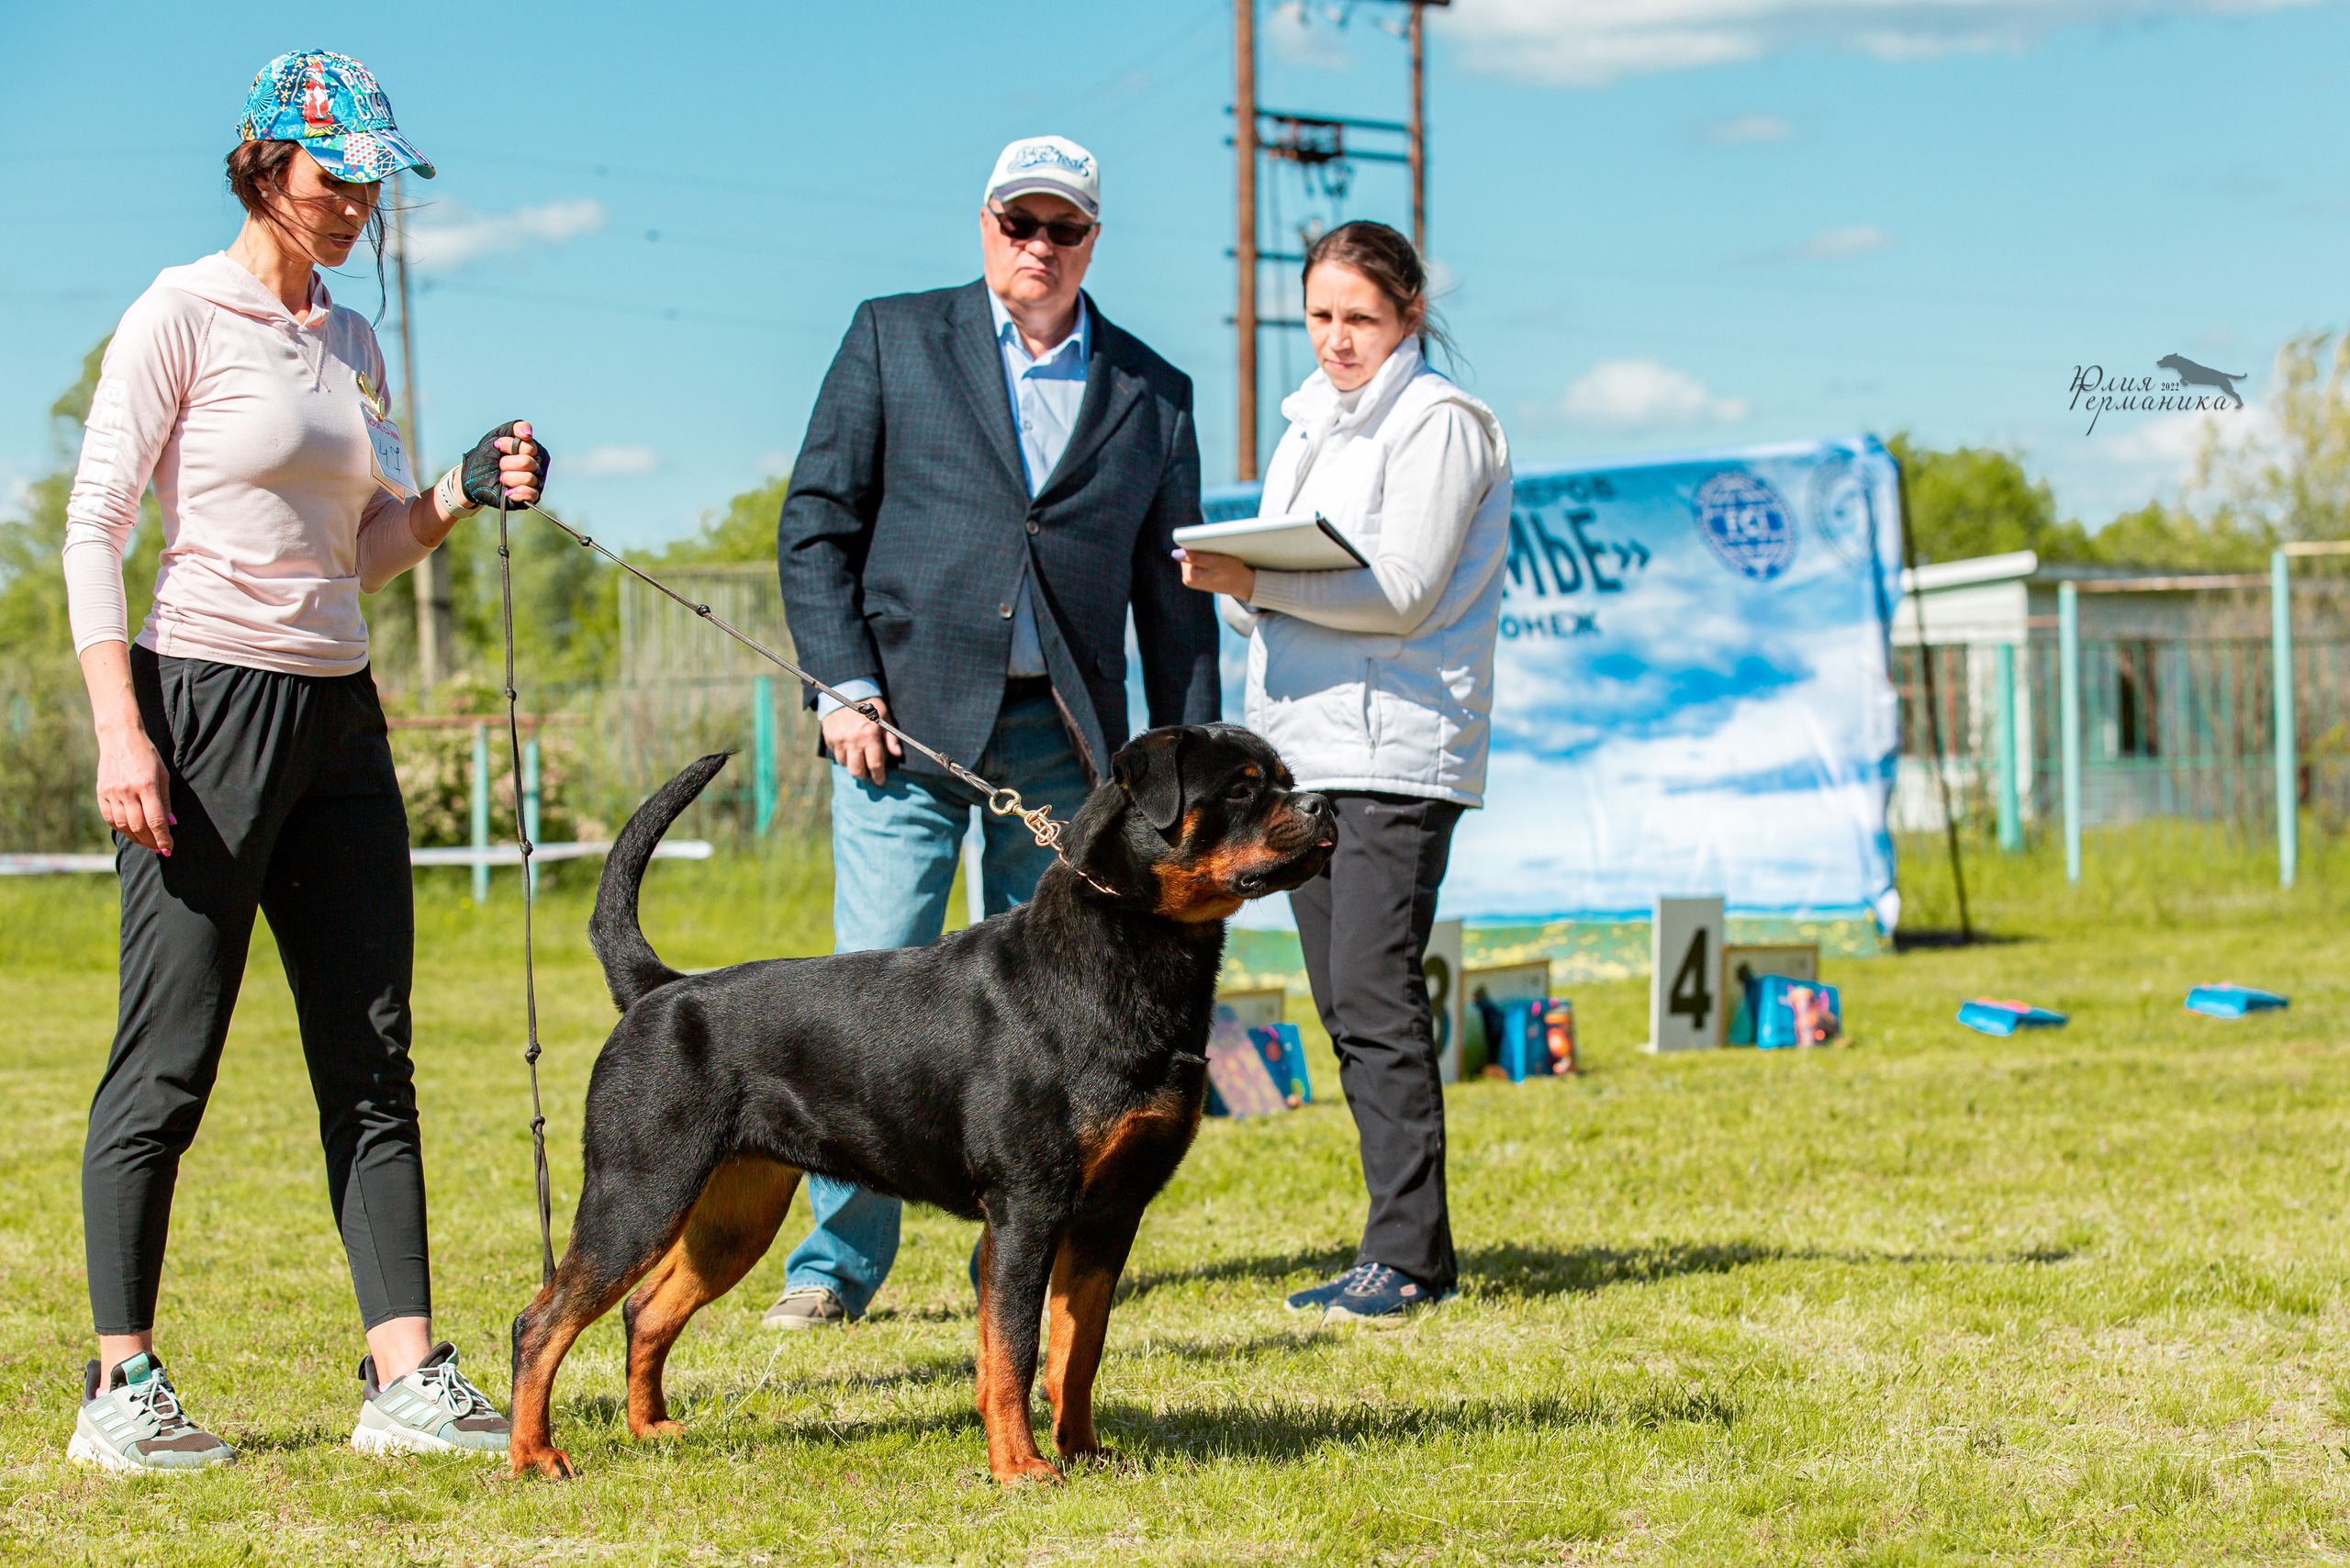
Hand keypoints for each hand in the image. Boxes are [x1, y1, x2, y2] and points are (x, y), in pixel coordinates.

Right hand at [94, 717, 173, 856]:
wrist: (119, 738)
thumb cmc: (147, 755)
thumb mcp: (163, 775)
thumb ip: (165, 801)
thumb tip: (170, 824)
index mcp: (145, 785)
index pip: (155, 820)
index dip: (162, 838)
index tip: (169, 848)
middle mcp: (126, 791)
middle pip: (138, 826)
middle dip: (150, 841)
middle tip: (159, 848)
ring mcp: (111, 792)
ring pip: (123, 825)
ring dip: (136, 838)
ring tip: (147, 842)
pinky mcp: (101, 793)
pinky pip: (110, 818)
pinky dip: (121, 828)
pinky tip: (130, 831)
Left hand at [460, 420, 550, 509]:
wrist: (472, 476)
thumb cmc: (487, 454)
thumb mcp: (497, 434)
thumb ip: (515, 427)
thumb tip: (528, 434)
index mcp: (532, 449)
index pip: (529, 446)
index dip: (509, 446)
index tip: (497, 445)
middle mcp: (537, 465)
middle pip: (528, 462)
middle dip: (507, 463)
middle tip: (499, 465)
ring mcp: (534, 481)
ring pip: (528, 478)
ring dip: (508, 478)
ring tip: (501, 478)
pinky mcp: (530, 497)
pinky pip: (532, 494)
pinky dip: (519, 492)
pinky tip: (508, 491)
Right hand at [822, 697, 902, 784]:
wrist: (845, 690)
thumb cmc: (869, 705)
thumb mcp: (885, 717)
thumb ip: (891, 738)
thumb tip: (897, 755)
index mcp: (870, 735)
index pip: (875, 765)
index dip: (879, 777)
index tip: (880, 781)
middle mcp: (853, 740)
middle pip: (857, 771)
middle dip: (864, 775)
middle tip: (868, 773)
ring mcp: (839, 740)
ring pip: (844, 764)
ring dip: (852, 764)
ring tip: (858, 758)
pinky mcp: (829, 737)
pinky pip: (836, 754)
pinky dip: (842, 755)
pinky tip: (848, 748)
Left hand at [1173, 548, 1256, 601]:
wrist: (1244, 584)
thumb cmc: (1232, 572)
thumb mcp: (1214, 562)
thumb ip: (1194, 558)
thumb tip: (1175, 553)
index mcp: (1189, 577)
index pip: (1186, 551)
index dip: (1198, 545)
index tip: (1209, 546)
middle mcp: (1188, 579)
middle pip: (1190, 554)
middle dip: (1201, 550)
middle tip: (1216, 554)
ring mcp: (1193, 579)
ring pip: (1195, 557)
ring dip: (1206, 554)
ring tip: (1218, 559)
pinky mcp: (1199, 578)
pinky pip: (1200, 562)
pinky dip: (1208, 559)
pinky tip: (1217, 562)